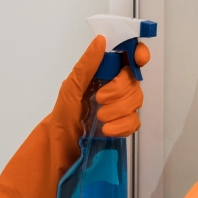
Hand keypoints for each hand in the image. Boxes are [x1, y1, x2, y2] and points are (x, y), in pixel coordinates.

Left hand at [0, 36, 149, 197]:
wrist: (60, 154)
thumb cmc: (61, 121)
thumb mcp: (69, 90)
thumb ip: (87, 65)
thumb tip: (101, 42)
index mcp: (100, 75)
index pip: (128, 57)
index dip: (138, 54)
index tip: (138, 58)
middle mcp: (113, 89)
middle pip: (134, 81)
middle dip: (119, 92)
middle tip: (100, 101)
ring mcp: (120, 109)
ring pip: (137, 102)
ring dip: (119, 111)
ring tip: (100, 119)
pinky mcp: (123, 127)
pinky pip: (135, 122)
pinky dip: (122, 127)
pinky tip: (108, 131)